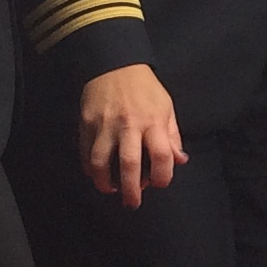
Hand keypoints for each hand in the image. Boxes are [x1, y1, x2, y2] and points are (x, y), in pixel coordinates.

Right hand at [79, 64, 182, 206]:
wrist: (113, 63)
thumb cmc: (144, 88)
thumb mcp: (166, 106)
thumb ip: (173, 135)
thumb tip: (180, 161)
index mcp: (153, 121)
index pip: (162, 156)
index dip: (162, 176)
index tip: (158, 183)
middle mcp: (129, 124)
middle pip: (129, 165)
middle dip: (131, 191)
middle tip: (132, 203)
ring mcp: (104, 124)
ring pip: (100, 162)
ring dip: (104, 183)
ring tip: (110, 189)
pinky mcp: (86, 122)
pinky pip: (85, 152)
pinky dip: (90, 168)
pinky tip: (97, 173)